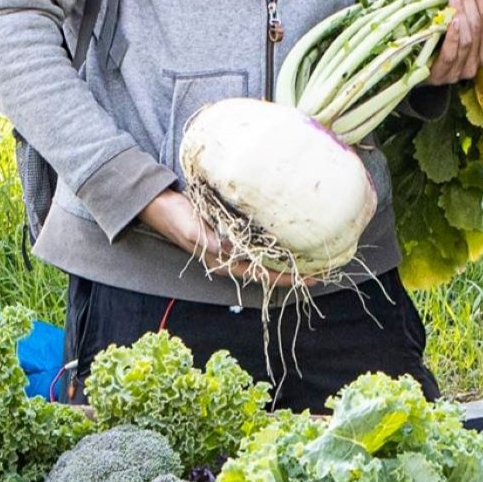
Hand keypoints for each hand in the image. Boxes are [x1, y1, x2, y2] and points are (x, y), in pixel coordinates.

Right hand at [139, 189, 305, 287]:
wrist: (159, 203)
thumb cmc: (176, 218)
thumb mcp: (196, 232)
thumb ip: (217, 243)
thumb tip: (240, 251)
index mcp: (225, 263)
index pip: (264, 276)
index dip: (290, 278)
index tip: (315, 277)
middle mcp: (232, 258)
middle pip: (270, 269)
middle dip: (296, 268)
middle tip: (323, 263)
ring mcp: (231, 245)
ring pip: (266, 255)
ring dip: (288, 254)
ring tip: (313, 249)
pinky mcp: (230, 230)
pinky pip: (259, 239)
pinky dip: (276, 238)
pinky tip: (288, 230)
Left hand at [425, 0, 482, 85]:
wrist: (412, 78)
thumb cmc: (433, 50)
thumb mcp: (451, 34)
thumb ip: (461, 18)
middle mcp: (476, 64)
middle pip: (477, 27)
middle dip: (470, 0)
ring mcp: (460, 71)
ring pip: (467, 39)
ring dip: (462, 13)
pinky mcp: (443, 75)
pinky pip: (451, 53)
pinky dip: (453, 35)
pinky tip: (452, 20)